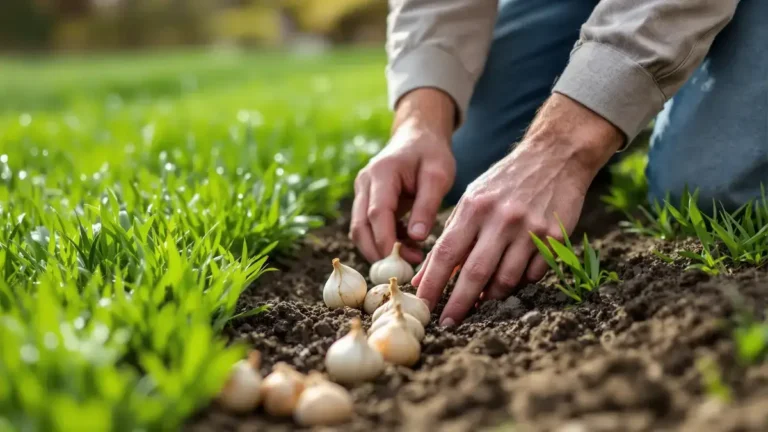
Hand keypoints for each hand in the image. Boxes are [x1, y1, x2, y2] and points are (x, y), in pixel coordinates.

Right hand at [350, 89, 456, 263]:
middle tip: (403, 270)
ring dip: (380, 249)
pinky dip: (385, 241)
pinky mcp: (366, 201)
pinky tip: (410, 247)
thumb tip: (417, 237)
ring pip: (360, 230)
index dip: (384, 239)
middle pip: (360, 226)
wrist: (418, 136)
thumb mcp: (439, 175)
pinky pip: (369, 227)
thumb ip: (427, 205)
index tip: (397, 262)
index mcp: (382, 173)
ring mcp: (362, 192)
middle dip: (377, 252)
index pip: (376, 212)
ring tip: (413, 258)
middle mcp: (365, 183)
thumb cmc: (431, 153)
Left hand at [413, 94, 623, 325]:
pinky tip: (510, 282)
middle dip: (458, 303)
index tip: (423, 304)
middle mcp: (501, 218)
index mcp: (475, 207)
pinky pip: (532, 274)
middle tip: (448, 323)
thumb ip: (451, 235)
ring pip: (506, 279)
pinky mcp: (554, 238)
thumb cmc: (504, 182)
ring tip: (480, 303)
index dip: (433, 283)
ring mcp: (530, 229)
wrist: (554, 157)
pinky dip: (519, 283)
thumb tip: (426, 274)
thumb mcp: (472, 199)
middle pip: (475, 273)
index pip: (447, 253)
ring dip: (490, 297)